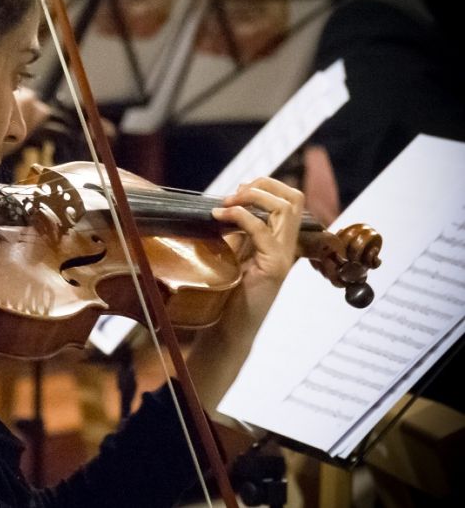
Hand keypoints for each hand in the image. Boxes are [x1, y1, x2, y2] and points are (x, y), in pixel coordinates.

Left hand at [188, 177, 303, 412]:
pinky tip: (221, 216)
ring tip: (226, 203)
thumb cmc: (227, 294)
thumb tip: (224, 205)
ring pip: (286, 208)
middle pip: (294, 197)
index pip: (290, 199)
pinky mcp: (274, 268)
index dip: (266, 186)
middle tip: (233, 194)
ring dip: (253, 196)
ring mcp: (283, 257)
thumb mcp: (232, 254)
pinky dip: (241, 216)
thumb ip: (236, 232)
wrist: (229, 329)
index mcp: (280, 240)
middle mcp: (287, 246)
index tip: (236, 192)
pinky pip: (263, 231)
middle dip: (263, 185)